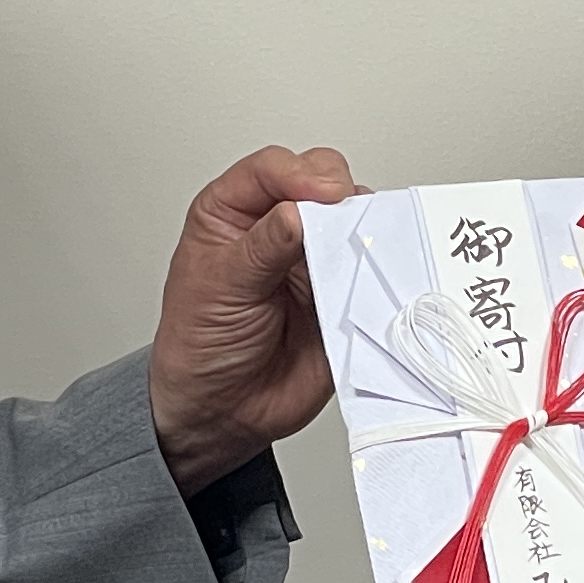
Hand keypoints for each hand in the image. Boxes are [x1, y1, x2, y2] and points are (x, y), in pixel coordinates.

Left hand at [148, 145, 359, 494]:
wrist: (223, 413)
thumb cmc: (201, 345)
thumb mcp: (219, 287)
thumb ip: (262, 246)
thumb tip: (300, 211)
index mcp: (234, 212)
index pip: (273, 170)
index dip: (300, 174)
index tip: (321, 196)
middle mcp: (279, 228)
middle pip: (325, 183)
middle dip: (340, 196)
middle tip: (345, 221)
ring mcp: (317, 259)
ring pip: (357, 222)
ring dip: (365, 232)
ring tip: (360, 255)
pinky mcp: (345, 293)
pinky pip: (375, 271)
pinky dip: (382, 271)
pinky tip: (375, 280)